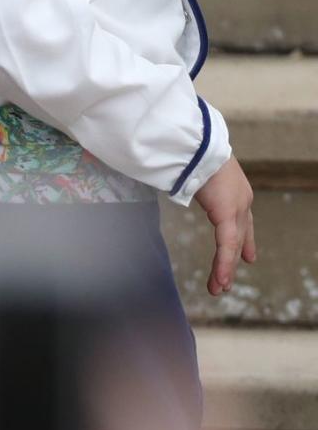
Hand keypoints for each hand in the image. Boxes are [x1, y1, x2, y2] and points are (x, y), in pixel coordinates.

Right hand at [194, 156, 255, 295]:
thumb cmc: (192, 147)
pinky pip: (227, 246)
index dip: (245, 240)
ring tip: (219, 288)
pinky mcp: (228, 214)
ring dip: (225, 269)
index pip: (242, 220)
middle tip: (227, 280)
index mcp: (235, 188)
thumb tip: (180, 179)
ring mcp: (237, 207)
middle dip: (233, 260)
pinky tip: (221, 280)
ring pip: (233, 245)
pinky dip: (223, 265)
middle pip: (239, 236)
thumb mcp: (198, 168)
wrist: (197, 141)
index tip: (248, 257)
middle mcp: (241, 199)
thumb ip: (194, 180)